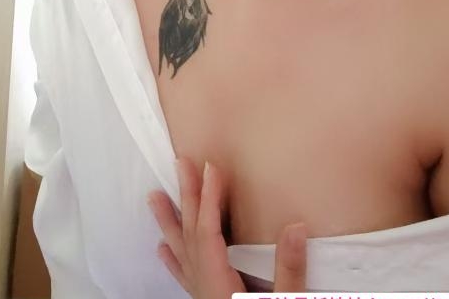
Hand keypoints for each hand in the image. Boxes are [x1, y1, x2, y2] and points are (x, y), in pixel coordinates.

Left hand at [147, 156, 306, 297]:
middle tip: (180, 163)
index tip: (211, 166)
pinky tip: (162, 249)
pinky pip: (184, 277)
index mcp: (220, 287)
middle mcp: (204, 290)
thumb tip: (296, 226)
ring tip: (153, 197)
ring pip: (181, 253)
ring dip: (170, 222)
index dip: (209, 198)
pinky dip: (173, 259)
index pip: (210, 233)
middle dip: (187, 197)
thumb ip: (290, 272)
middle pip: (191, 235)